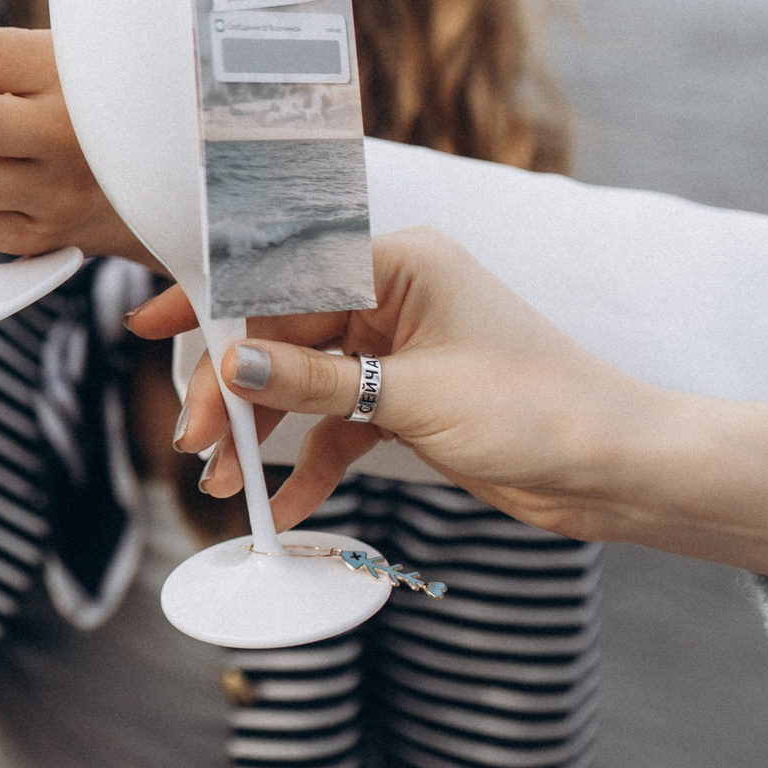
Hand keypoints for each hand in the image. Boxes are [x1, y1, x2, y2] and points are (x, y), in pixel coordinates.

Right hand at [127, 228, 642, 533]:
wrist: (616, 471)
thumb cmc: (538, 411)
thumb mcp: (412, 396)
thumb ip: (315, 380)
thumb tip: (233, 362)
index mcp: (399, 264)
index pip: (283, 273)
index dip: (213, 301)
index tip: (151, 323)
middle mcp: (393, 297)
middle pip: (282, 334)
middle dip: (233, 390)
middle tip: (195, 440)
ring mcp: (397, 350)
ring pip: (302, 382)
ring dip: (262, 432)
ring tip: (224, 481)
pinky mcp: (406, 400)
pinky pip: (336, 423)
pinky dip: (309, 461)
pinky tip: (284, 503)